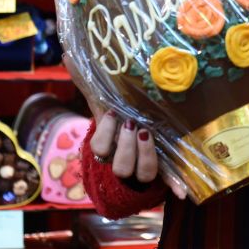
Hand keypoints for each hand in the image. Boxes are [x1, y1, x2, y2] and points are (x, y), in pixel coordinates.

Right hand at [65, 55, 187, 199]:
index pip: (100, 149)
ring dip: (146, 156)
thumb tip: (67, 56)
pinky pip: (167, 183)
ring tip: (149, 134)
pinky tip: (182, 192)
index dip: (106, 134)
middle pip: (119, 166)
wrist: (135, 138)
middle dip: (126, 146)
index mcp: (109, 145)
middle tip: (135, 125)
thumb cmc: (119, 116)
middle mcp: (123, 160)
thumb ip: (87, 80)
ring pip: (142, 174)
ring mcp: (142, 168)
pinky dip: (174, 187)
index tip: (115, 113)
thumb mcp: (105, 99)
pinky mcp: (162, 171)